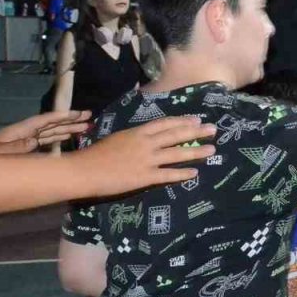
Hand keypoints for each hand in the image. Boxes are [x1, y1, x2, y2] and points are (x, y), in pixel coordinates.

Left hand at [0, 110, 91, 153]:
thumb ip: (15, 147)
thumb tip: (34, 141)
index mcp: (17, 133)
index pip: (42, 121)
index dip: (60, 116)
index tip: (78, 114)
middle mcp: (23, 135)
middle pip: (49, 125)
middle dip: (69, 121)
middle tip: (89, 117)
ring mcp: (24, 142)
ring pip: (50, 133)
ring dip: (67, 129)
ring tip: (85, 127)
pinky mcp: (24, 151)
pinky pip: (45, 142)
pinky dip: (57, 139)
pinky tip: (68, 139)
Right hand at [76, 116, 216, 195]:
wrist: (83, 170)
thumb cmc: (95, 154)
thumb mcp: (117, 138)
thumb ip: (133, 137)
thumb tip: (145, 137)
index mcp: (137, 132)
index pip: (165, 123)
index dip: (182, 121)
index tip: (197, 119)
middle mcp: (145, 143)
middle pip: (176, 135)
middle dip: (197, 132)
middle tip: (214, 129)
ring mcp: (146, 160)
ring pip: (177, 153)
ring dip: (196, 151)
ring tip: (212, 150)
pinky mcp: (144, 177)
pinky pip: (168, 175)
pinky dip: (182, 173)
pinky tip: (195, 173)